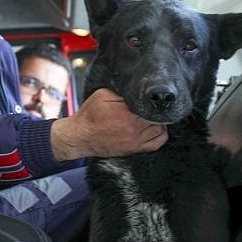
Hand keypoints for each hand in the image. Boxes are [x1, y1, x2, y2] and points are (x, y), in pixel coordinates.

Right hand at [50, 88, 167, 160]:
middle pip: (158, 117)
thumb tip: (138, 92)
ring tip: (151, 116)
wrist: (80, 136)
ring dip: (159, 121)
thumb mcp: (102, 95)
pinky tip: (154, 129)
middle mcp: (133, 128)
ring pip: (160, 129)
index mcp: (125, 112)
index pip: (150, 104)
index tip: (150, 97)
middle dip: (155, 110)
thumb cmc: (89, 115)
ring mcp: (135, 141)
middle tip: (150, 106)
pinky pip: (157, 143)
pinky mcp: (134, 150)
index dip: (152, 99)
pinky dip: (160, 135)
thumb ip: (122, 93)